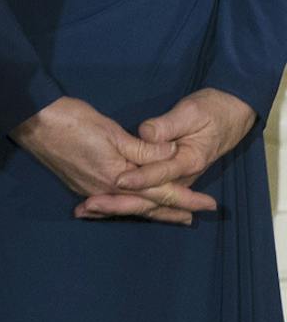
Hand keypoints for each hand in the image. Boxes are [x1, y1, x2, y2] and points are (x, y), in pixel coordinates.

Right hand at [11, 96, 216, 224]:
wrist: (31, 121)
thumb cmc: (72, 121)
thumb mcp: (112, 131)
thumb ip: (143, 148)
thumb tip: (172, 155)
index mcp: (118, 178)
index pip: (161, 192)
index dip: (186, 197)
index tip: (210, 205)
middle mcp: (105, 191)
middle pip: (145, 206)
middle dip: (171, 212)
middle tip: (193, 219)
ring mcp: (90, 190)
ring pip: (128, 206)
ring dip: (150, 212)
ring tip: (168, 216)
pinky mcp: (78, 184)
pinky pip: (110, 204)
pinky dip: (124, 209)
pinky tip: (124, 209)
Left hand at [101, 88, 256, 208]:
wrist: (232, 115)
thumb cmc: (213, 111)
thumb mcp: (191, 113)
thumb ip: (167, 126)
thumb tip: (146, 134)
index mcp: (189, 161)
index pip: (160, 174)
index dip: (138, 178)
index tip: (118, 181)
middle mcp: (182, 176)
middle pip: (150, 195)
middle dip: (119, 201)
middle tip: (89, 206)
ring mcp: (176, 177)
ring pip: (147, 198)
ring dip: (119, 204)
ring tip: (89, 210)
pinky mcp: (171, 174)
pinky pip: (149, 192)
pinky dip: (129, 199)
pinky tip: (107, 203)